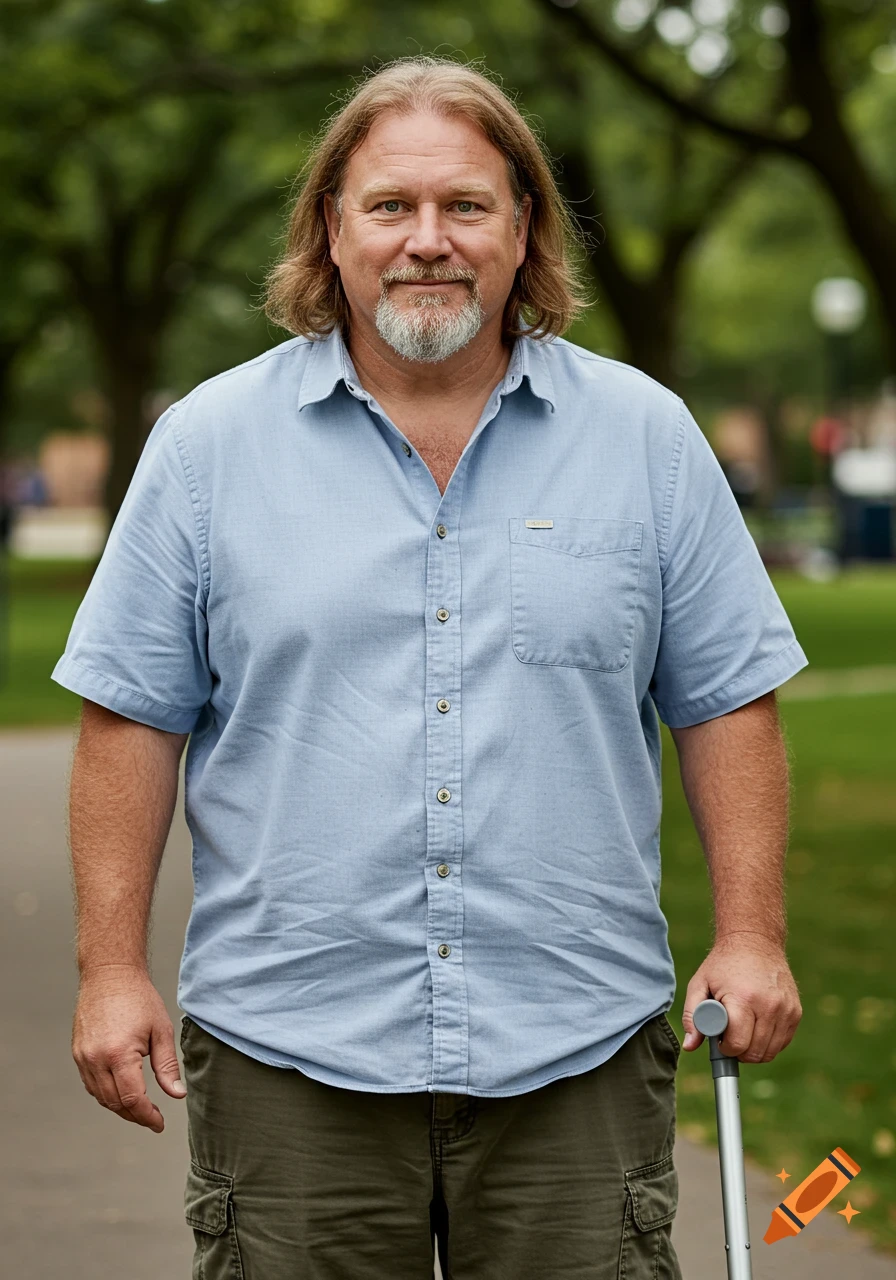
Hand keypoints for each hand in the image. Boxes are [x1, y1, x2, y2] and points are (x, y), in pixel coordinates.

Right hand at [72, 965, 186, 1132]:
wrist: (109, 974)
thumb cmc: (139, 998)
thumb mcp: (161, 1030)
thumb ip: (167, 1066)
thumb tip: (177, 1094)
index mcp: (119, 1055)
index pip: (132, 1100)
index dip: (147, 1116)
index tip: (159, 1124)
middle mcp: (96, 1060)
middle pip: (114, 1104)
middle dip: (135, 1115)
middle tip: (153, 1118)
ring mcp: (83, 1058)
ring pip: (100, 1097)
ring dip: (120, 1107)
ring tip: (141, 1108)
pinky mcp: (78, 1053)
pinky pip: (91, 1084)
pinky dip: (106, 1094)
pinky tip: (122, 1091)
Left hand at [680, 933, 802, 1062]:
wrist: (755, 940)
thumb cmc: (723, 964)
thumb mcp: (699, 983)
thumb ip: (692, 1016)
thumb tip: (689, 1046)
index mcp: (743, 998)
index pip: (738, 1044)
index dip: (724, 1048)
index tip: (719, 1039)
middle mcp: (769, 1005)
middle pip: (755, 1053)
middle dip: (739, 1051)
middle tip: (729, 1036)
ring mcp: (786, 1009)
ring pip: (770, 1052)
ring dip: (754, 1050)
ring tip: (742, 1031)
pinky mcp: (795, 1011)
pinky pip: (782, 1042)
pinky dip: (769, 1042)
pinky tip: (756, 1028)